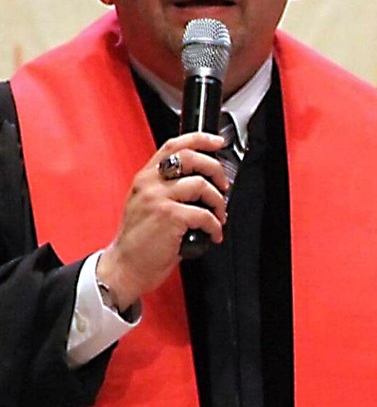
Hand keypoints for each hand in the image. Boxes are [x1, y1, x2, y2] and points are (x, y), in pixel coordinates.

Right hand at [96, 132, 227, 310]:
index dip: (200, 139)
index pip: (174, 145)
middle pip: (191, 158)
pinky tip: (213, 233)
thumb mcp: (145, 203)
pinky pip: (204, 214)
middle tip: (223, 185)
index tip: (216, 142)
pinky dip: (215, 225)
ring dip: (218, 201)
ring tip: (219, 215)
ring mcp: (159, 199)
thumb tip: (201, 181)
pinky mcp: (169, 217)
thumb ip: (165, 187)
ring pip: (201, 185)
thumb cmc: (138, 241)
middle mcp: (150, 183)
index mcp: (146, 177)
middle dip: (215, 169)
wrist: (124, 267)